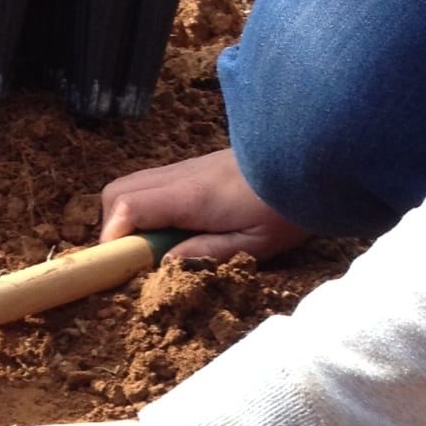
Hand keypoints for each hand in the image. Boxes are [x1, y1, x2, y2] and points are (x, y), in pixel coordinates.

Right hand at [100, 147, 308, 262]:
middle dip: (113, 228)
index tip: (116, 267)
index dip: (111, 239)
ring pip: (132, 185)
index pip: (127, 207)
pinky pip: (152, 185)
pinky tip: (173, 230)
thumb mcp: (253, 245)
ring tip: (155, 248)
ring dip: (130, 218)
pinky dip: (147, 208)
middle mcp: (180, 176)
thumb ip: (207, 254)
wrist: (314, 158)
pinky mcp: (194, 169)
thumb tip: (164, 265)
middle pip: (117, 192)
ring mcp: (185, 168)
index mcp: (191, 195)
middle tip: (135, 260)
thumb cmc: (288, 206)